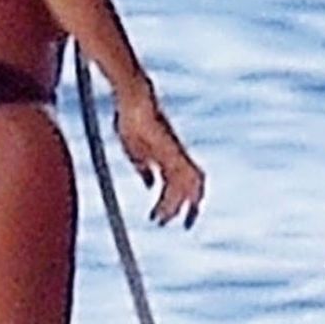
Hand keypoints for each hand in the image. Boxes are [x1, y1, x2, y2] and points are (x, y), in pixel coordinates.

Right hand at [114, 80, 204, 227]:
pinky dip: (177, 193)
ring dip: (181, 204)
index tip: (170, 217)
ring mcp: (176, 152)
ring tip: (169, 220)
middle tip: (185, 224)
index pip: (181, 183)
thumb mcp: (134, 148)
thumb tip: (149, 184)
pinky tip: (167, 202)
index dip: (179, 201)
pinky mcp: (172, 149)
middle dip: (190, 207)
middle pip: (193, 186)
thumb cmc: (131, 118)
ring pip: (189, 184)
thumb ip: (143, 166)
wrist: (135, 99)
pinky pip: (181, 175)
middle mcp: (178, 155)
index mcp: (170, 155)